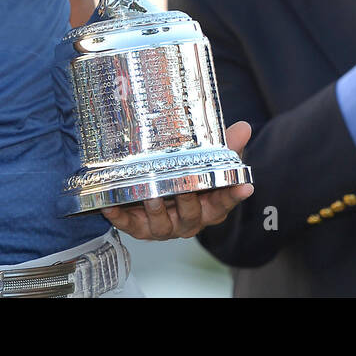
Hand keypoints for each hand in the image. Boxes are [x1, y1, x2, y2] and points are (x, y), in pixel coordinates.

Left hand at [101, 122, 253, 239]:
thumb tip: (245, 127)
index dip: (234, 195)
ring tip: (151, 194)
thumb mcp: (208, 162)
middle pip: (192, 215)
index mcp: (208, 207)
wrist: (157, 196)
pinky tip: (111, 204)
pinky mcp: (140, 228)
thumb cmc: (187, 179)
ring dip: (157, 210)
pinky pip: (129, 225)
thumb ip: (226, 146)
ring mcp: (164, 226)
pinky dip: (120, 217)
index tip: (245, 186)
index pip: (224, 202)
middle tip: (186, 187)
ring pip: (162, 224)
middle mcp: (188, 221)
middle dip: (189, 201)